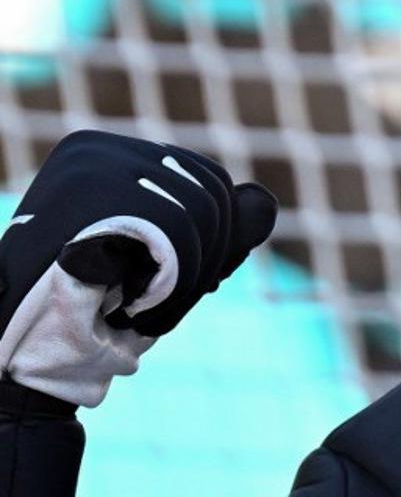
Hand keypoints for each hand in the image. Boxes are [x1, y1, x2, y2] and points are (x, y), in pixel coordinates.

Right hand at [0, 130, 276, 406]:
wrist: (28, 359)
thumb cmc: (98, 313)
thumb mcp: (175, 265)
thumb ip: (223, 230)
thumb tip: (263, 198)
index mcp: (112, 155)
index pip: (210, 181)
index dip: (210, 244)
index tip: (161, 281)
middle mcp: (99, 150)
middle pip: (212, 193)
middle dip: (201, 259)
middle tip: (146, 297)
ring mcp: (91, 168)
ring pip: (199, 212)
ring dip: (181, 277)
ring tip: (129, 299)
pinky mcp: (86, 199)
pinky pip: (176, 230)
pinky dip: (168, 279)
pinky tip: (127, 299)